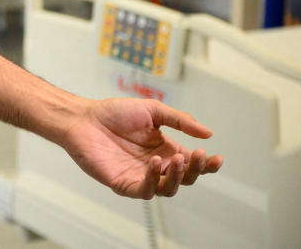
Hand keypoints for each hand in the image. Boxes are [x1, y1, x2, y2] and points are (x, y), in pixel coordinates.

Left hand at [63, 97, 223, 198]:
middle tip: (197, 155)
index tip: (216, 157)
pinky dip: (154, 180)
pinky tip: (154, 163)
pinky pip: (146, 190)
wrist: (84, 118)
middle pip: (184, 177)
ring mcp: (141, 176)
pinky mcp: (124, 184)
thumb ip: (179, 120)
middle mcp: (155, 165)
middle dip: (195, 169)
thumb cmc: (113, 113)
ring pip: (169, 188)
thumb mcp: (152, 110)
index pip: (192, 163)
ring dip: (177, 176)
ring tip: (176, 158)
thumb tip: (208, 133)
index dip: (207, 164)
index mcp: (165, 149)